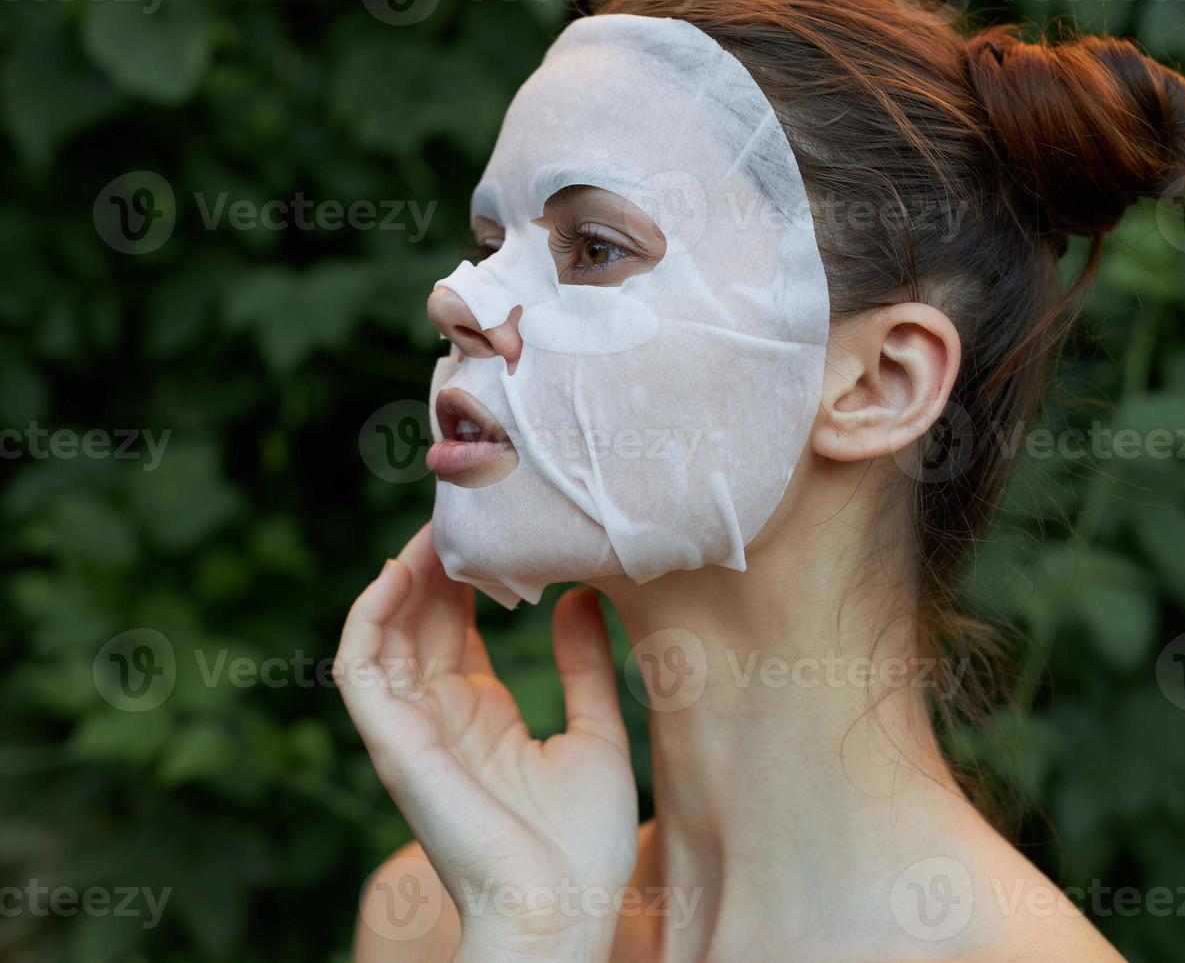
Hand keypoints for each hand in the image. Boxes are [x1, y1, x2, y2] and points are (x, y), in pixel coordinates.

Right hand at [337, 524, 638, 961]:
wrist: (560, 913)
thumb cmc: (581, 845)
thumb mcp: (595, 737)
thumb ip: (583, 668)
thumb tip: (582, 596)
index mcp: (482, 715)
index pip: (457, 627)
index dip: (468, 573)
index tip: (496, 520)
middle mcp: (439, 716)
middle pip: (420, 618)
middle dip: (435, 559)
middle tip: (463, 500)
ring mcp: (411, 730)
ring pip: (386, 631)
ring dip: (403, 574)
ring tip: (436, 521)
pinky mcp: (393, 744)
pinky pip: (360, 670)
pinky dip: (368, 616)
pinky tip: (397, 570)